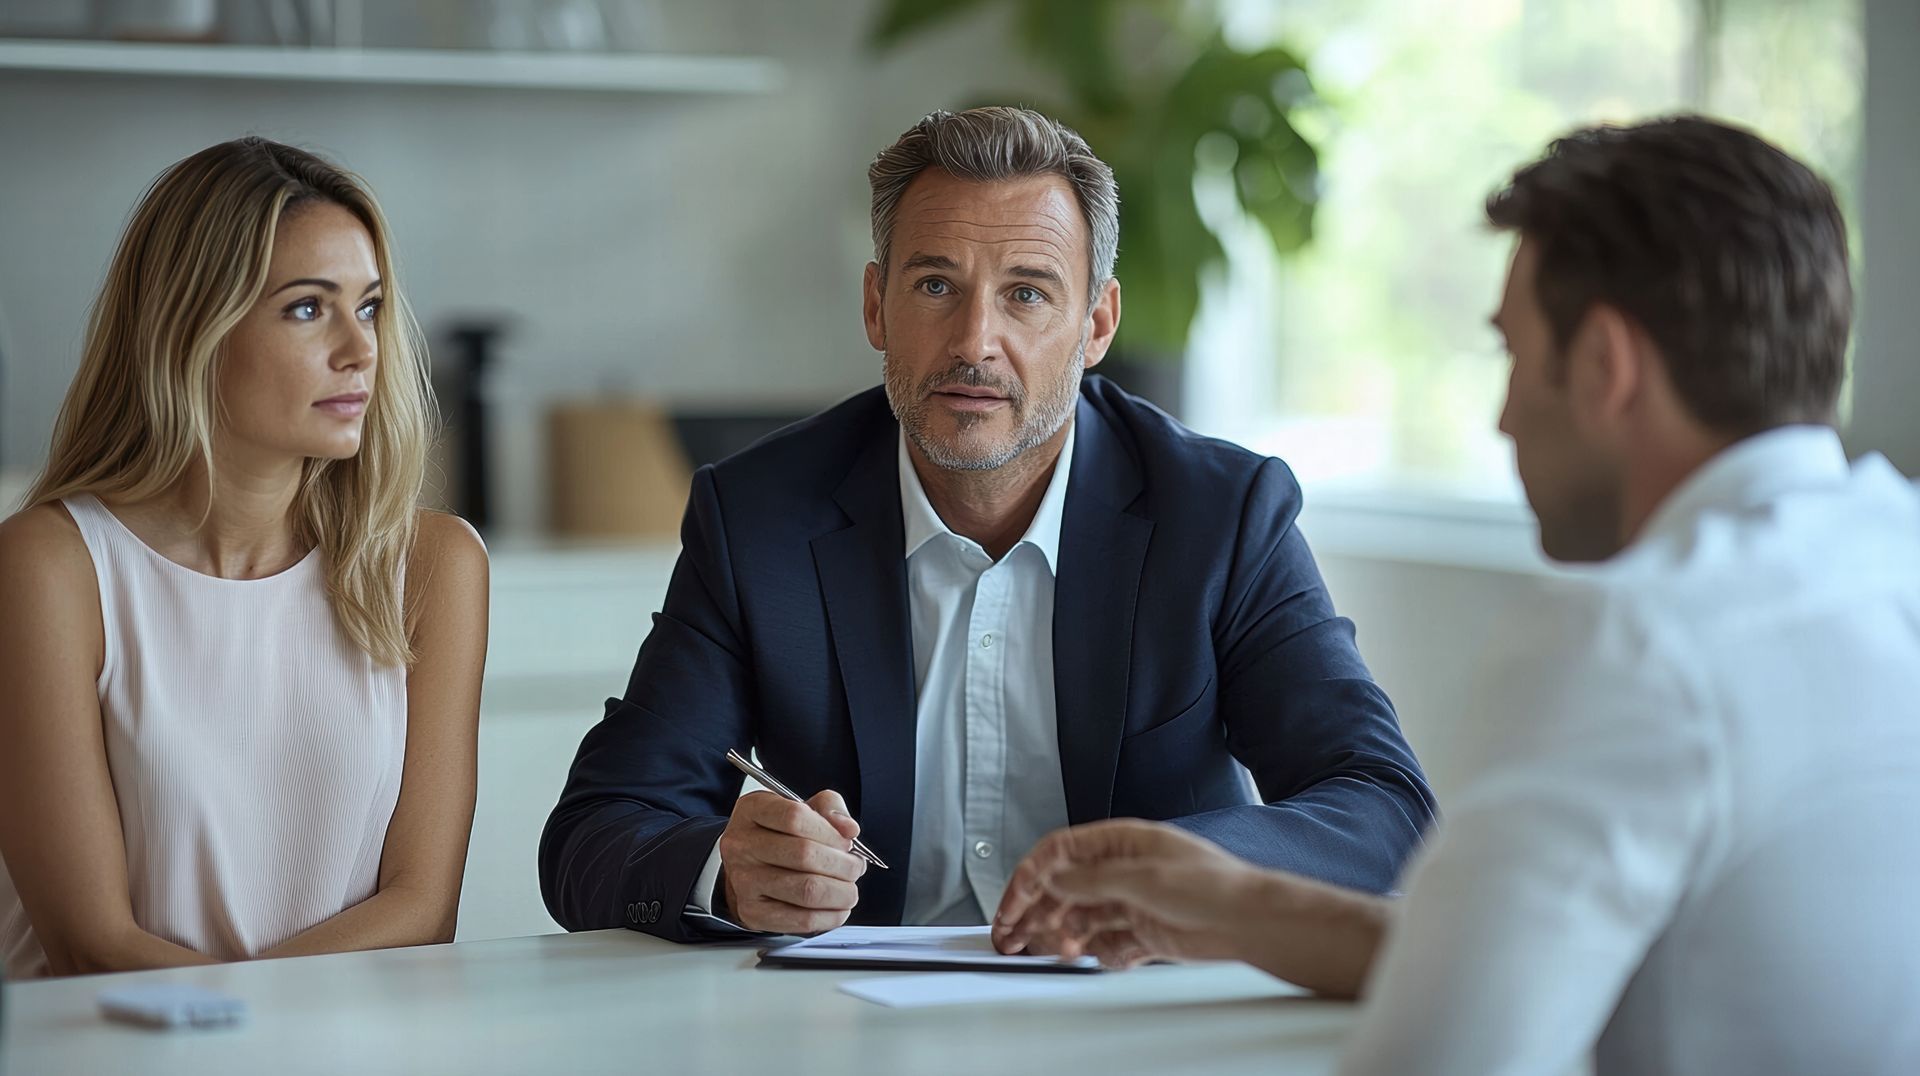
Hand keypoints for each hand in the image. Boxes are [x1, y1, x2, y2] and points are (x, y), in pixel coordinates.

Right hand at [717, 789, 866, 934]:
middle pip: (804, 855)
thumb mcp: (803, 806)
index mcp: (752, 810)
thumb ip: (830, 807)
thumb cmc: (780, 834)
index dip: (830, 832)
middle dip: (843, 865)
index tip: (847, 841)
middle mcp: (741, 845)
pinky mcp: (752, 912)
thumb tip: (849, 829)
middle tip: (855, 867)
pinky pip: (802, 919)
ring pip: (807, 890)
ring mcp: (743, 881)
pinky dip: (831, 916)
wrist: (747, 866)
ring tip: (849, 889)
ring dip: (841, 892)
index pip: (795, 817)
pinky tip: (838, 907)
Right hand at [992, 819, 1270, 967]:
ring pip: (1082, 918)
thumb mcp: (1142, 877)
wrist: (1249, 922)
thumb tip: (1053, 877)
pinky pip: (1107, 943)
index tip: (1012, 903)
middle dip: (1036, 911)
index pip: (1060, 853)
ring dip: (1064, 934)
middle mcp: (1123, 870)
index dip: (1031, 876)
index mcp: (1120, 842)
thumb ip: (1091, 879)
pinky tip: (1093, 956)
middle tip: (1012, 936)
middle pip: (1064, 888)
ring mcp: (1132, 902)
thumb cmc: (1212, 885)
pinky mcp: (1144, 931)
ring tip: (1056, 949)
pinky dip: (1096, 952)